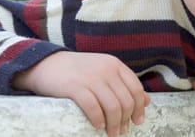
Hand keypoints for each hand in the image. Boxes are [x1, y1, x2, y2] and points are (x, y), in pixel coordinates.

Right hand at [13, 51, 150, 136]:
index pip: (136, 88)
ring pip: (112, 106)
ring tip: (111, 133)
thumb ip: (124, 84)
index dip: (139, 108)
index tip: (137, 121)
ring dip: (114, 124)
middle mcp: (106, 69)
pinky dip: (98, 120)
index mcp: (115, 64)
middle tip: (121, 131)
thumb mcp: (104, 71)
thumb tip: (147, 102)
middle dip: (126, 120)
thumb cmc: (78, 71)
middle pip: (126, 100)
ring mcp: (91, 77)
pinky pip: (93, 108)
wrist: (47, 64)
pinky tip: (97, 126)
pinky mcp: (75, 87)